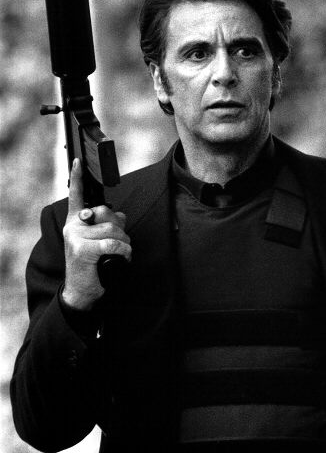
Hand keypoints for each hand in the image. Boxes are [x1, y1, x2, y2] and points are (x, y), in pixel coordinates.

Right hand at [62, 159, 131, 310]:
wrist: (82, 291)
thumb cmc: (92, 265)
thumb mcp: (100, 242)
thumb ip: (108, 225)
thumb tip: (122, 215)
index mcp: (76, 222)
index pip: (76, 196)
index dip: (77, 178)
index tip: (78, 161)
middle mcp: (73, 226)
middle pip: (107, 212)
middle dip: (120, 227)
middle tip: (119, 242)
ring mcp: (76, 237)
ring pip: (113, 229)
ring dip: (125, 243)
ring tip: (119, 253)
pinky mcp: (83, 249)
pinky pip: (114, 243)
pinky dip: (124, 251)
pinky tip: (122, 258)